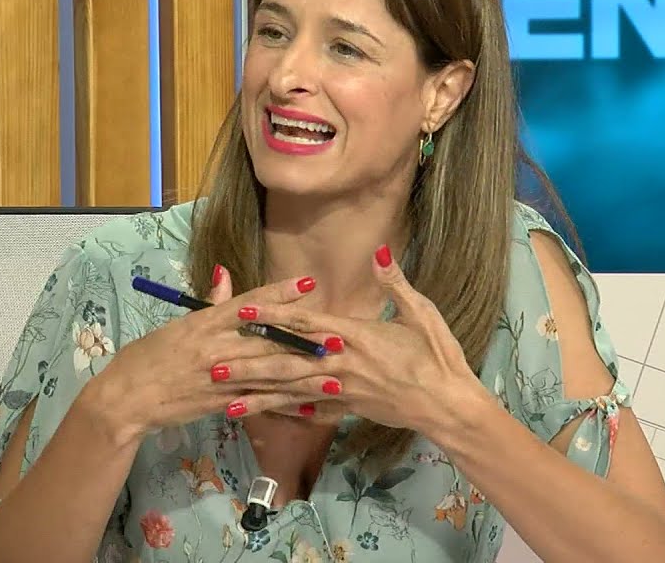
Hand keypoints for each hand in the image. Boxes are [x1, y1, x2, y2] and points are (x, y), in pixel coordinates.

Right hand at [88, 267, 341, 444]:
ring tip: (335, 375)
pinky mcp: (220, 404)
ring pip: (269, 375)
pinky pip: (258, 403)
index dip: (280, 293)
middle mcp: (216, 348)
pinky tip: (307, 406)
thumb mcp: (178, 326)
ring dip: (305, 377)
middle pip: (268, 342)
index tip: (309, 284)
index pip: (249, 304)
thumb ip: (209, 306)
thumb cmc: (148, 357)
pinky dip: (283, 404)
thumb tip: (226, 275)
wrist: (126, 399)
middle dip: (306, 341)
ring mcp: (220, 379)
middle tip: (339, 337)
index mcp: (204, 323)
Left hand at [230, 245, 483, 433]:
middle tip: (214, 366)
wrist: (450, 406)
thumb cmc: (439, 356)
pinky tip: (266, 414)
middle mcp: (343, 365)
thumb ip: (395, 282)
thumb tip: (380, 250)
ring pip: (293, 393)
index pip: (306, 324)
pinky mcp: (350, 409)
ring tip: (226, 401)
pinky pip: (313, 410)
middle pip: (288, 363)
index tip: (242, 311)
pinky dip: (289, 412)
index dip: (273, 315)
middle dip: (250, 365)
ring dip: (258, 396)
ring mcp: (344, 391)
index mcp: (357, 337)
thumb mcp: (421, 312)